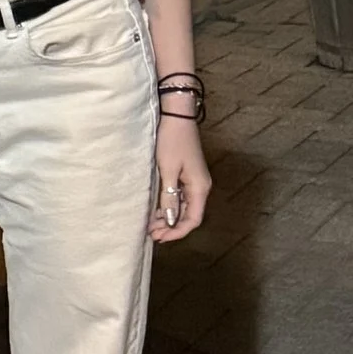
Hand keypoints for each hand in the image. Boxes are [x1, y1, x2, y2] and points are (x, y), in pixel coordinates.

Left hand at [151, 116, 208, 242]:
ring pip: (184, 207)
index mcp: (200, 188)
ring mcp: (195, 181)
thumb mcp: (167, 171)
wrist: (176, 116)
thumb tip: (170, 220)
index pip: (193, 219)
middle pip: (189, 215)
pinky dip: (169, 206)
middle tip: (152, 234)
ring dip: (169, 217)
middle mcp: (201, 187)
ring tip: (151, 225)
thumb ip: (169, 197)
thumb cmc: (172, 141)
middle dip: (171, 227)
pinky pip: (181, 197)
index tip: (160, 238)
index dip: (177, 232)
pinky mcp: (187, 175)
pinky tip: (156, 210)